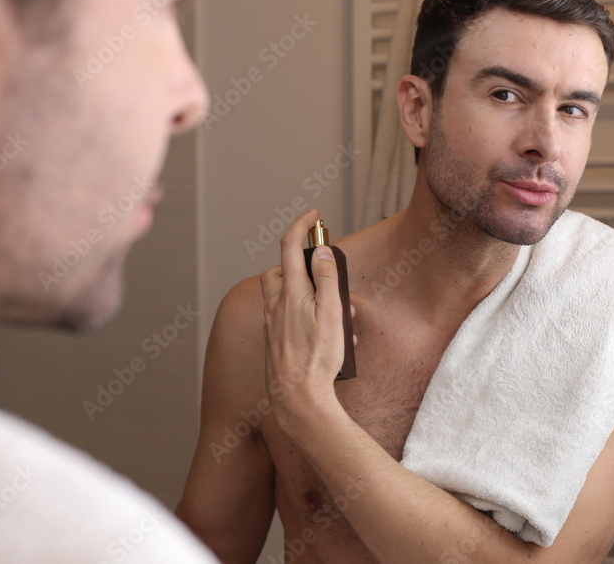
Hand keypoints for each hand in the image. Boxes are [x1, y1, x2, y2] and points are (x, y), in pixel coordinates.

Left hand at [260, 210, 353, 435]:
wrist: (297, 398)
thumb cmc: (317, 358)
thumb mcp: (330, 312)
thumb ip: (325, 278)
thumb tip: (320, 250)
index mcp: (289, 292)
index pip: (289, 246)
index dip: (301, 224)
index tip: (314, 215)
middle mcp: (275, 305)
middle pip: (279, 272)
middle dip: (299, 265)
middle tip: (325, 273)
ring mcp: (273, 324)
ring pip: (285, 297)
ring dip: (308, 296)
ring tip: (340, 315)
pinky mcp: (276, 341)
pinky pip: (288, 320)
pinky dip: (306, 319)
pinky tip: (330, 338)